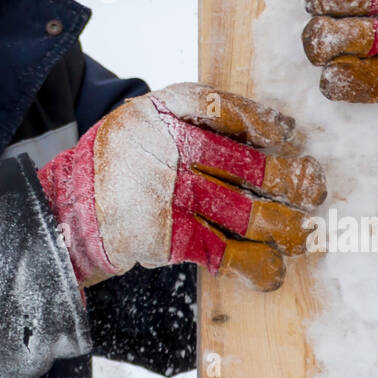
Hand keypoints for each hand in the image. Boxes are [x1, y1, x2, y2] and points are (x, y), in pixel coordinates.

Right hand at [37, 83, 325, 292]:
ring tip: (303, 235)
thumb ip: (190, 121)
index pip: (220, 107)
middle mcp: (167, 149)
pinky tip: (271, 270)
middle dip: (286, 178)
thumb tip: (269, 133)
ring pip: (240, 208)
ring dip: (280, 225)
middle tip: (313, 190)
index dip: (259, 121)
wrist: (64, 211)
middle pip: (242, 161)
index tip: (285, 136)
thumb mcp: (142, 122)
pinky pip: (220, 250)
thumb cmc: (117, 164)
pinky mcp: (165, 236)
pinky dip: (251, 264)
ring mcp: (167, 194)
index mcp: (160, 111)